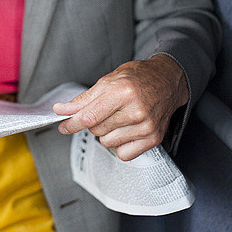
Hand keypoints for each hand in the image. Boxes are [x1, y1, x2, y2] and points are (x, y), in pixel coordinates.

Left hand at [53, 55, 188, 160]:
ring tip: (119, 118)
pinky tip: (127, 130)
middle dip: (94, 122)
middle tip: (105, 110)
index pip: (89, 116)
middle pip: (97, 130)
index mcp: (122, 92)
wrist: (168, 81)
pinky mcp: (153, 138)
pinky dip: (120, 145)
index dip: (71, 124)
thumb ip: (84, 99)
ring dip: (107, 133)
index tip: (63, 126)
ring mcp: (146, 126)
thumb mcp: (109, 80)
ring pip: (107, 142)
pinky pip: (123, 153)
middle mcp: (135, 111)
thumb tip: (63, 110)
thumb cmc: (138, 78)